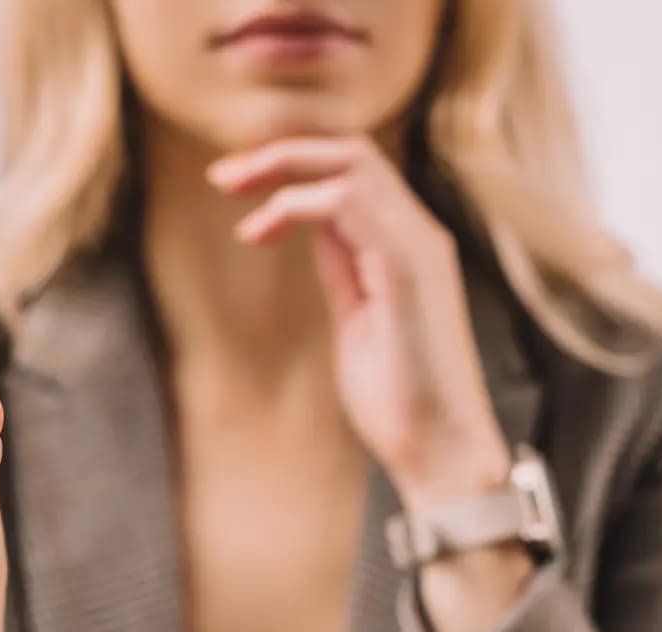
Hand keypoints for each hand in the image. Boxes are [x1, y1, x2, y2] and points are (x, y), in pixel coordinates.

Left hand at [207, 136, 512, 510]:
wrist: (439, 449)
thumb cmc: (399, 402)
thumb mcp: (357, 322)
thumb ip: (342, 270)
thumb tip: (310, 231)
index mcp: (407, 247)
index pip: (352, 176)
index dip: (293, 170)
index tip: (239, 192)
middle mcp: (419, 235)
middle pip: (350, 152)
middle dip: (280, 153)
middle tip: (222, 177)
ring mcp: (418, 248)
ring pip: (351, 163)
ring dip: (281, 167)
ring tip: (231, 188)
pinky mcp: (407, 271)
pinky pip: (347, 205)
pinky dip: (296, 205)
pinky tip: (260, 230)